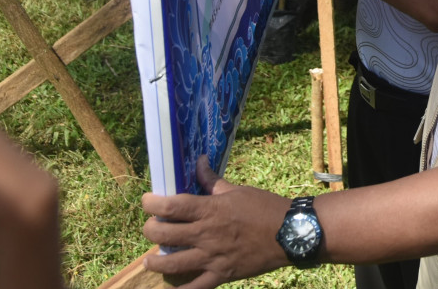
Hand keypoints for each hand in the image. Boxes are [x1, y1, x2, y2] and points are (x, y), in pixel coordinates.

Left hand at [143, 157, 292, 288]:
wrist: (290, 233)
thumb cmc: (264, 207)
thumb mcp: (237, 190)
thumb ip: (212, 181)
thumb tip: (199, 162)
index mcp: (210, 210)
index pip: (171, 206)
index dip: (151, 203)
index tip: (147, 201)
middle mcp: (206, 234)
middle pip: (163, 234)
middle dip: (150, 230)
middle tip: (152, 228)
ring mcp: (212, 257)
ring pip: (171, 264)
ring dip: (155, 262)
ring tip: (151, 260)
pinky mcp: (221, 275)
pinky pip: (194, 288)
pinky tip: (171, 287)